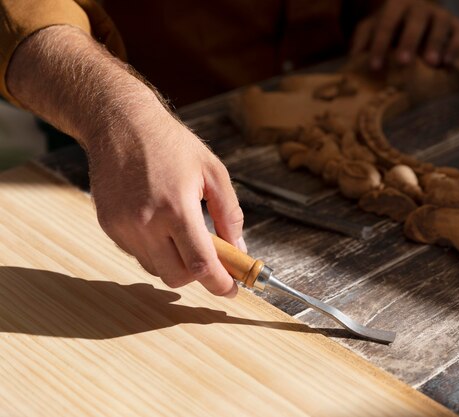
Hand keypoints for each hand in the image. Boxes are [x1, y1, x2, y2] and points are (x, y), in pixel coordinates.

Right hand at [88, 111, 244, 296]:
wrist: (120, 123)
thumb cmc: (171, 143)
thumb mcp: (213, 171)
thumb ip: (229, 214)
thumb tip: (239, 248)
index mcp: (177, 207)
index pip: (201, 265)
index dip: (220, 284)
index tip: (230, 289)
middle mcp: (146, 222)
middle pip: (176, 277)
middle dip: (199, 277)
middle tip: (212, 262)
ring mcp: (123, 226)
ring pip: (155, 269)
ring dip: (176, 263)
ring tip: (184, 234)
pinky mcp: (109, 225)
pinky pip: (137, 254)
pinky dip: (156, 250)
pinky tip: (161, 225)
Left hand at [351, 0, 458, 68]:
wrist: (410, 21)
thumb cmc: (387, 29)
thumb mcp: (370, 30)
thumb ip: (362, 41)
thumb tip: (353, 59)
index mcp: (395, 5)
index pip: (387, 23)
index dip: (380, 44)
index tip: (375, 66)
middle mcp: (419, 6)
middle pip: (416, 20)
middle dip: (409, 40)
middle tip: (403, 62)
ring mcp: (439, 14)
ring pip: (440, 23)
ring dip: (435, 42)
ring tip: (430, 63)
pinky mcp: (454, 24)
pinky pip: (458, 32)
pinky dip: (455, 46)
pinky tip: (447, 63)